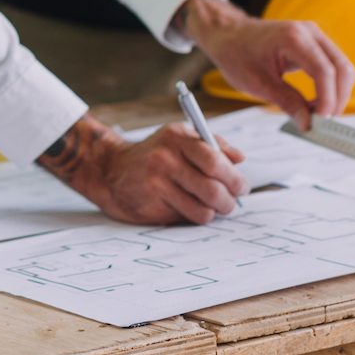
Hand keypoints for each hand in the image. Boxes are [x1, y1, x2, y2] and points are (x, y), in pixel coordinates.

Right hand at [38, 114, 248, 224]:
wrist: (112, 170)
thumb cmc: (155, 154)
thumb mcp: (180, 138)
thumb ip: (212, 144)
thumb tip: (240, 159)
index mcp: (177, 137)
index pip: (213, 158)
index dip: (233, 177)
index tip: (242, 186)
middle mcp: (166, 158)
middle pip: (212, 188)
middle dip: (229, 200)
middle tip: (232, 203)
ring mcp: (157, 183)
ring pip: (203, 208)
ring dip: (215, 212)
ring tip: (214, 208)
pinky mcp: (152, 204)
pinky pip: (187, 217)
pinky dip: (196, 217)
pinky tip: (192, 209)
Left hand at [179, 0, 354, 129]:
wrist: (229, 35)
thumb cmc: (237, 54)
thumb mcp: (257, 83)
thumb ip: (286, 102)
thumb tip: (308, 124)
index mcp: (293, 38)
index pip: (324, 71)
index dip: (327, 99)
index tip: (321, 122)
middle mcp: (309, 32)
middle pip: (342, 68)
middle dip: (337, 99)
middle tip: (322, 123)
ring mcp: (315, 35)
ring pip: (343, 68)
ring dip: (336, 94)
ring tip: (316, 115)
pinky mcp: (315, 43)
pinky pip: (333, 66)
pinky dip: (330, 87)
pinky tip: (315, 104)